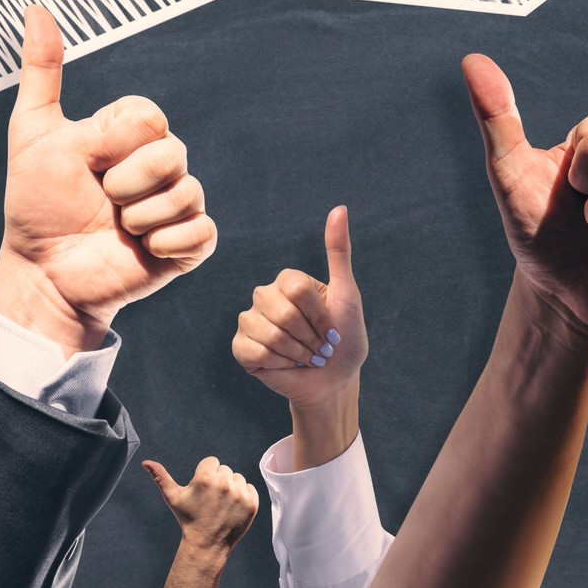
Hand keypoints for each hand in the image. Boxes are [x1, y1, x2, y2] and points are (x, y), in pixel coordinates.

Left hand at [0, 6, 217, 352]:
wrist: (43, 272)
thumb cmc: (35, 204)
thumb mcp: (33, 133)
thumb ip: (42, 72)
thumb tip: (34, 8)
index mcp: (133, 137)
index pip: (150, 117)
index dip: (114, 142)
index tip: (86, 161)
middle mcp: (161, 167)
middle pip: (172, 152)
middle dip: (126, 180)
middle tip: (101, 199)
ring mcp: (178, 206)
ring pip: (185, 193)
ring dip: (138, 217)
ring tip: (116, 229)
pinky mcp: (189, 246)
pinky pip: (201, 232)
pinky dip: (164, 243)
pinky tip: (140, 251)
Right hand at [143, 456, 258, 553]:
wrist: (207, 544)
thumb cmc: (188, 518)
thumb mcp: (173, 497)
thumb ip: (160, 477)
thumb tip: (145, 462)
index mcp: (205, 478)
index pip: (211, 462)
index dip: (205, 475)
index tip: (202, 491)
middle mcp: (224, 483)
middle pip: (224, 470)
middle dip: (218, 481)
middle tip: (210, 500)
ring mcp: (239, 494)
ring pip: (237, 478)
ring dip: (231, 488)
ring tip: (220, 505)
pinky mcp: (252, 503)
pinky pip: (250, 488)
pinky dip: (243, 497)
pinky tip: (232, 508)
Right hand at [231, 206, 365, 404]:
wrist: (334, 379)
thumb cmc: (344, 337)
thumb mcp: (346, 293)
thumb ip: (339, 251)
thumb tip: (340, 208)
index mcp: (288, 281)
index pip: (298, 289)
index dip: (320, 315)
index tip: (332, 328)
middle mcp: (265, 296)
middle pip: (284, 312)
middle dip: (310, 337)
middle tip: (319, 347)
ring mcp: (250, 320)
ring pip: (268, 332)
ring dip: (297, 353)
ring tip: (306, 357)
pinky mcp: (241, 347)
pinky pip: (253, 350)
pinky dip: (278, 363)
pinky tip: (285, 365)